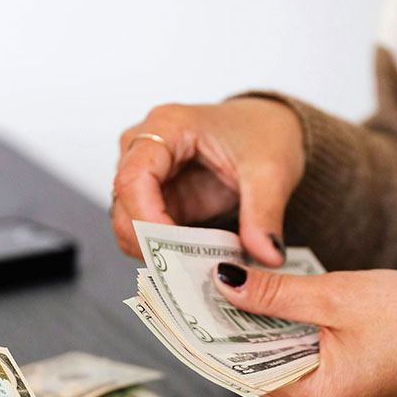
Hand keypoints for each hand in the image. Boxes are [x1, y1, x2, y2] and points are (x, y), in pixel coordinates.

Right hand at [111, 98, 304, 266]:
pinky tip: (195, 260)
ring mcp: (147, 175)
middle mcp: (145, 148)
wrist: (271, 128)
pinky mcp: (157, 199)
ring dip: (158, 252)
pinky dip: (166, 253)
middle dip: (152, 244)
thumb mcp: (272, 171)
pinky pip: (147, 234)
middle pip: (124, 206)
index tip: (175, 250)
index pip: (133, 178)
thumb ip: (265, 214)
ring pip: (129, 225)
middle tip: (191, 270)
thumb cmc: (263, 132)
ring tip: (199, 266)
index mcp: (167, 126)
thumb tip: (267, 254)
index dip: (147, 220)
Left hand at [212, 263, 396, 396]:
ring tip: (235, 284)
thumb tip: (227, 284)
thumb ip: (275, 293)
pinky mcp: (338, 388)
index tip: (185, 300)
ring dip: (255, 327)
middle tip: (204, 281)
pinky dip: (281, 333)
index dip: (209, 330)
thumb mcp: (339, 296)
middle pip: (250, 367)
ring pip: (271, 362)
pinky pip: (294, 361)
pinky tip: (273, 302)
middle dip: (229, 324)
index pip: (237, 368)